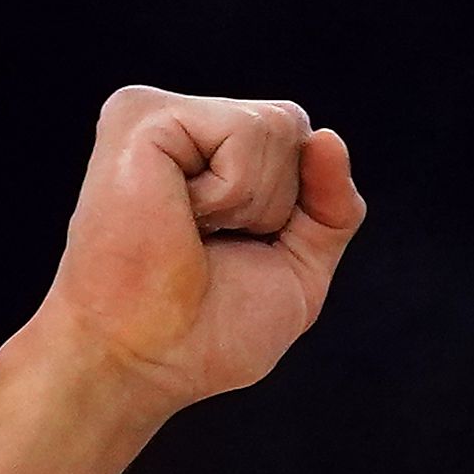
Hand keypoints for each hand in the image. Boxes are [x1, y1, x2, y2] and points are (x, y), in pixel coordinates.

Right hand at [33, 85, 364, 408]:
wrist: (144, 361)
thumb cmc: (205, 332)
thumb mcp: (299, 268)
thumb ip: (332, 205)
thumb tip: (328, 136)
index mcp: (206, 153)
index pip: (300, 139)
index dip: (297, 208)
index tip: (233, 251)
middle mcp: (178, 123)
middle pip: (293, 125)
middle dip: (278, 204)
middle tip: (206, 245)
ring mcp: (155, 112)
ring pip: (278, 126)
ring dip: (252, 203)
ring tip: (188, 233)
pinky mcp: (142, 113)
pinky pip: (247, 131)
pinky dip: (233, 192)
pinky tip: (180, 217)